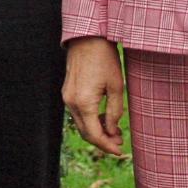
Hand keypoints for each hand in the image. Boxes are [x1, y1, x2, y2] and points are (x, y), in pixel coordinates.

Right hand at [63, 37, 127, 157]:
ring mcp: (67, 96)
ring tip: (115, 131)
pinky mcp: (67, 91)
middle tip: (120, 142)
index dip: (107, 146)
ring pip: (81, 124)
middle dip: (103, 141)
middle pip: (85, 133)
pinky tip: (103, 118)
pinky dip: (90, 120)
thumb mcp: (116, 86)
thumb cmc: (104, 58)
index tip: (120, 151)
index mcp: (84, 102)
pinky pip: (78, 113)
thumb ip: (114, 112)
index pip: (94, 135)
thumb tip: (113, 132)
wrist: (87, 37)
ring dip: (96, 131)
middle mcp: (71, 102)